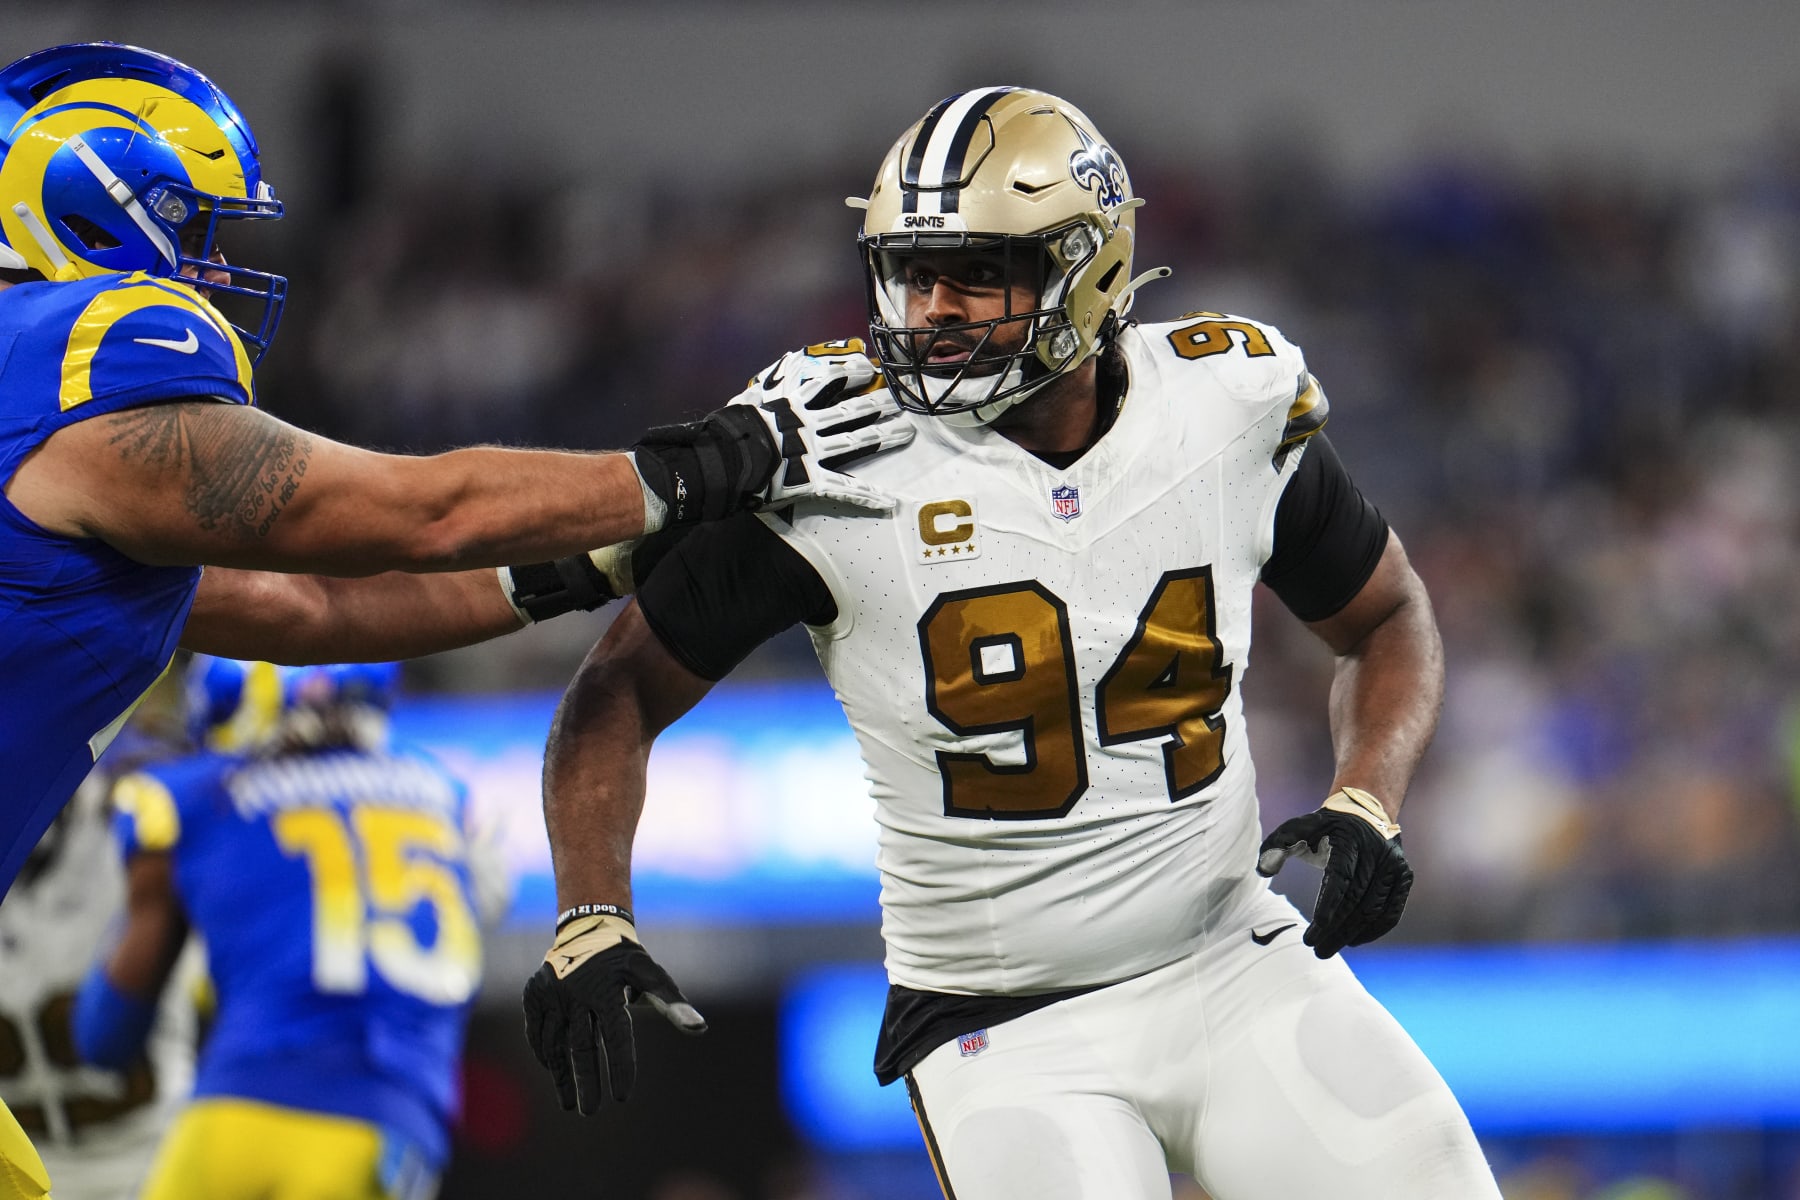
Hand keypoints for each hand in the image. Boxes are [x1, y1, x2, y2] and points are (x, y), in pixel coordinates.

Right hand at [521, 914, 705, 1111]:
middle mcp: (576, 992)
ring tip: (568, 1104)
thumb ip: (673, 1004)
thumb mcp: (652, 975)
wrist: (590, 926)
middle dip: (587, 1081)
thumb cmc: (626, 959)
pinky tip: (553, 1071)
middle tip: (591, 1112)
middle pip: (582, 1046)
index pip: (617, 1037)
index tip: (623, 1097)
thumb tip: (701, 1029)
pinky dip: (544, 1053)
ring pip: (555, 1043)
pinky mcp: (533, 993)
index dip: (621, 1067)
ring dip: (561, 1076)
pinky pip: (537, 1031)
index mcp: (608, 989)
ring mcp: (552, 993)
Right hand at [729, 339, 913, 510]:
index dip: (850, 373)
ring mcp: (812, 453)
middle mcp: (808, 426)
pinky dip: (867, 496)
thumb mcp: (747, 402)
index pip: (828, 382)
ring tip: (907, 431)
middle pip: (852, 411)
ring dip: (884, 436)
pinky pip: (845, 489)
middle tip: (902, 399)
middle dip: (879, 403)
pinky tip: (888, 501)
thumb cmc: (730, 432)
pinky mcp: (811, 481)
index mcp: (792, 407)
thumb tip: (774, 373)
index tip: (869, 367)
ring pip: (856, 441)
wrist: (723, 461)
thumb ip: (766, 389)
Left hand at [1255, 787, 1411, 958]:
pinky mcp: (1403, 877)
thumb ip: (1277, 844)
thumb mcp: (1299, 827)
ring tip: (1326, 948)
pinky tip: (1353, 941)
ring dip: (1350, 933)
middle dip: (1334, 928)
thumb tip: (1262, 869)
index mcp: (1349, 840)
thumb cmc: (1325, 826)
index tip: (1317, 925)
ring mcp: (1393, 866)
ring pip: (1372, 910)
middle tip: (1314, 948)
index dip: (1329, 902)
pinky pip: (1391, 912)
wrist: (1364, 811)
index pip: (1341, 876)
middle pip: (1355, 899)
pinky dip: (1373, 931)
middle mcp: (1376, 852)